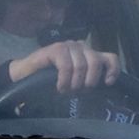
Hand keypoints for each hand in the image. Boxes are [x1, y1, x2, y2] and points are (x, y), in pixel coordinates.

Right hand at [5, 39, 119, 92]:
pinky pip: (66, 66)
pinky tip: (59, 87)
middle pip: (96, 62)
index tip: (107, 83)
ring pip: (82, 65)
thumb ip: (89, 81)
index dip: (112, 70)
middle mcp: (81, 47)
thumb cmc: (51, 82)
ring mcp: (68, 46)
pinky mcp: (56, 48)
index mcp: (89, 54)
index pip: (110, 57)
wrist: (25, 76)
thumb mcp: (75, 83)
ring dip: (74, 83)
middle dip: (89, 81)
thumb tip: (104, 88)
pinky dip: (64, 80)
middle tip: (78, 92)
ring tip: (65, 91)